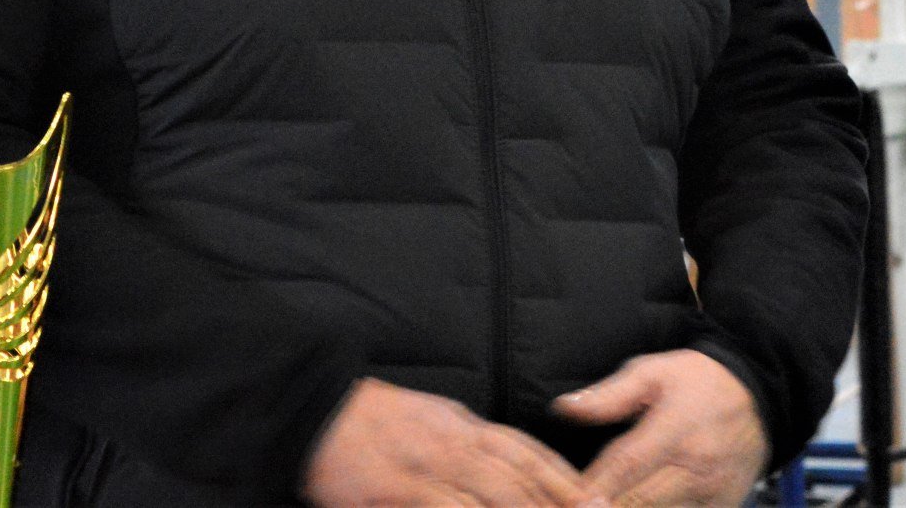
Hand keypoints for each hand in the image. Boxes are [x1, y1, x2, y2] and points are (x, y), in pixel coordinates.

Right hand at [305, 379, 589, 507]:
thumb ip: (462, 443)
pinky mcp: (396, 484)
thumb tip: (501, 464)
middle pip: (520, 472)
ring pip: (493, 489)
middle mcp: (453, 439)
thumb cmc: (366, 423)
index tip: (595, 498)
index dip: (563, 477)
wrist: (310, 406)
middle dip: (562, 499)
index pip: (525, 450)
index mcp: (461, 424)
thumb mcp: (425, 422)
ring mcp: (426, 460)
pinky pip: (444, 505)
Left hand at [553, 351, 768, 506]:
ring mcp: (712, 493)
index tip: (566, 497)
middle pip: (638, 502)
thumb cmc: (699, 382)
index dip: (591, 487)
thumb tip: (563, 407)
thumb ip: (609, 394)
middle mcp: (697, 466)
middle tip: (576, 506)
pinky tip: (635, 506)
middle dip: (603, 507)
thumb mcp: (655, 372)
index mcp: (676, 428)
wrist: (759, 397)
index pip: (625, 466)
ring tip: (602, 506)